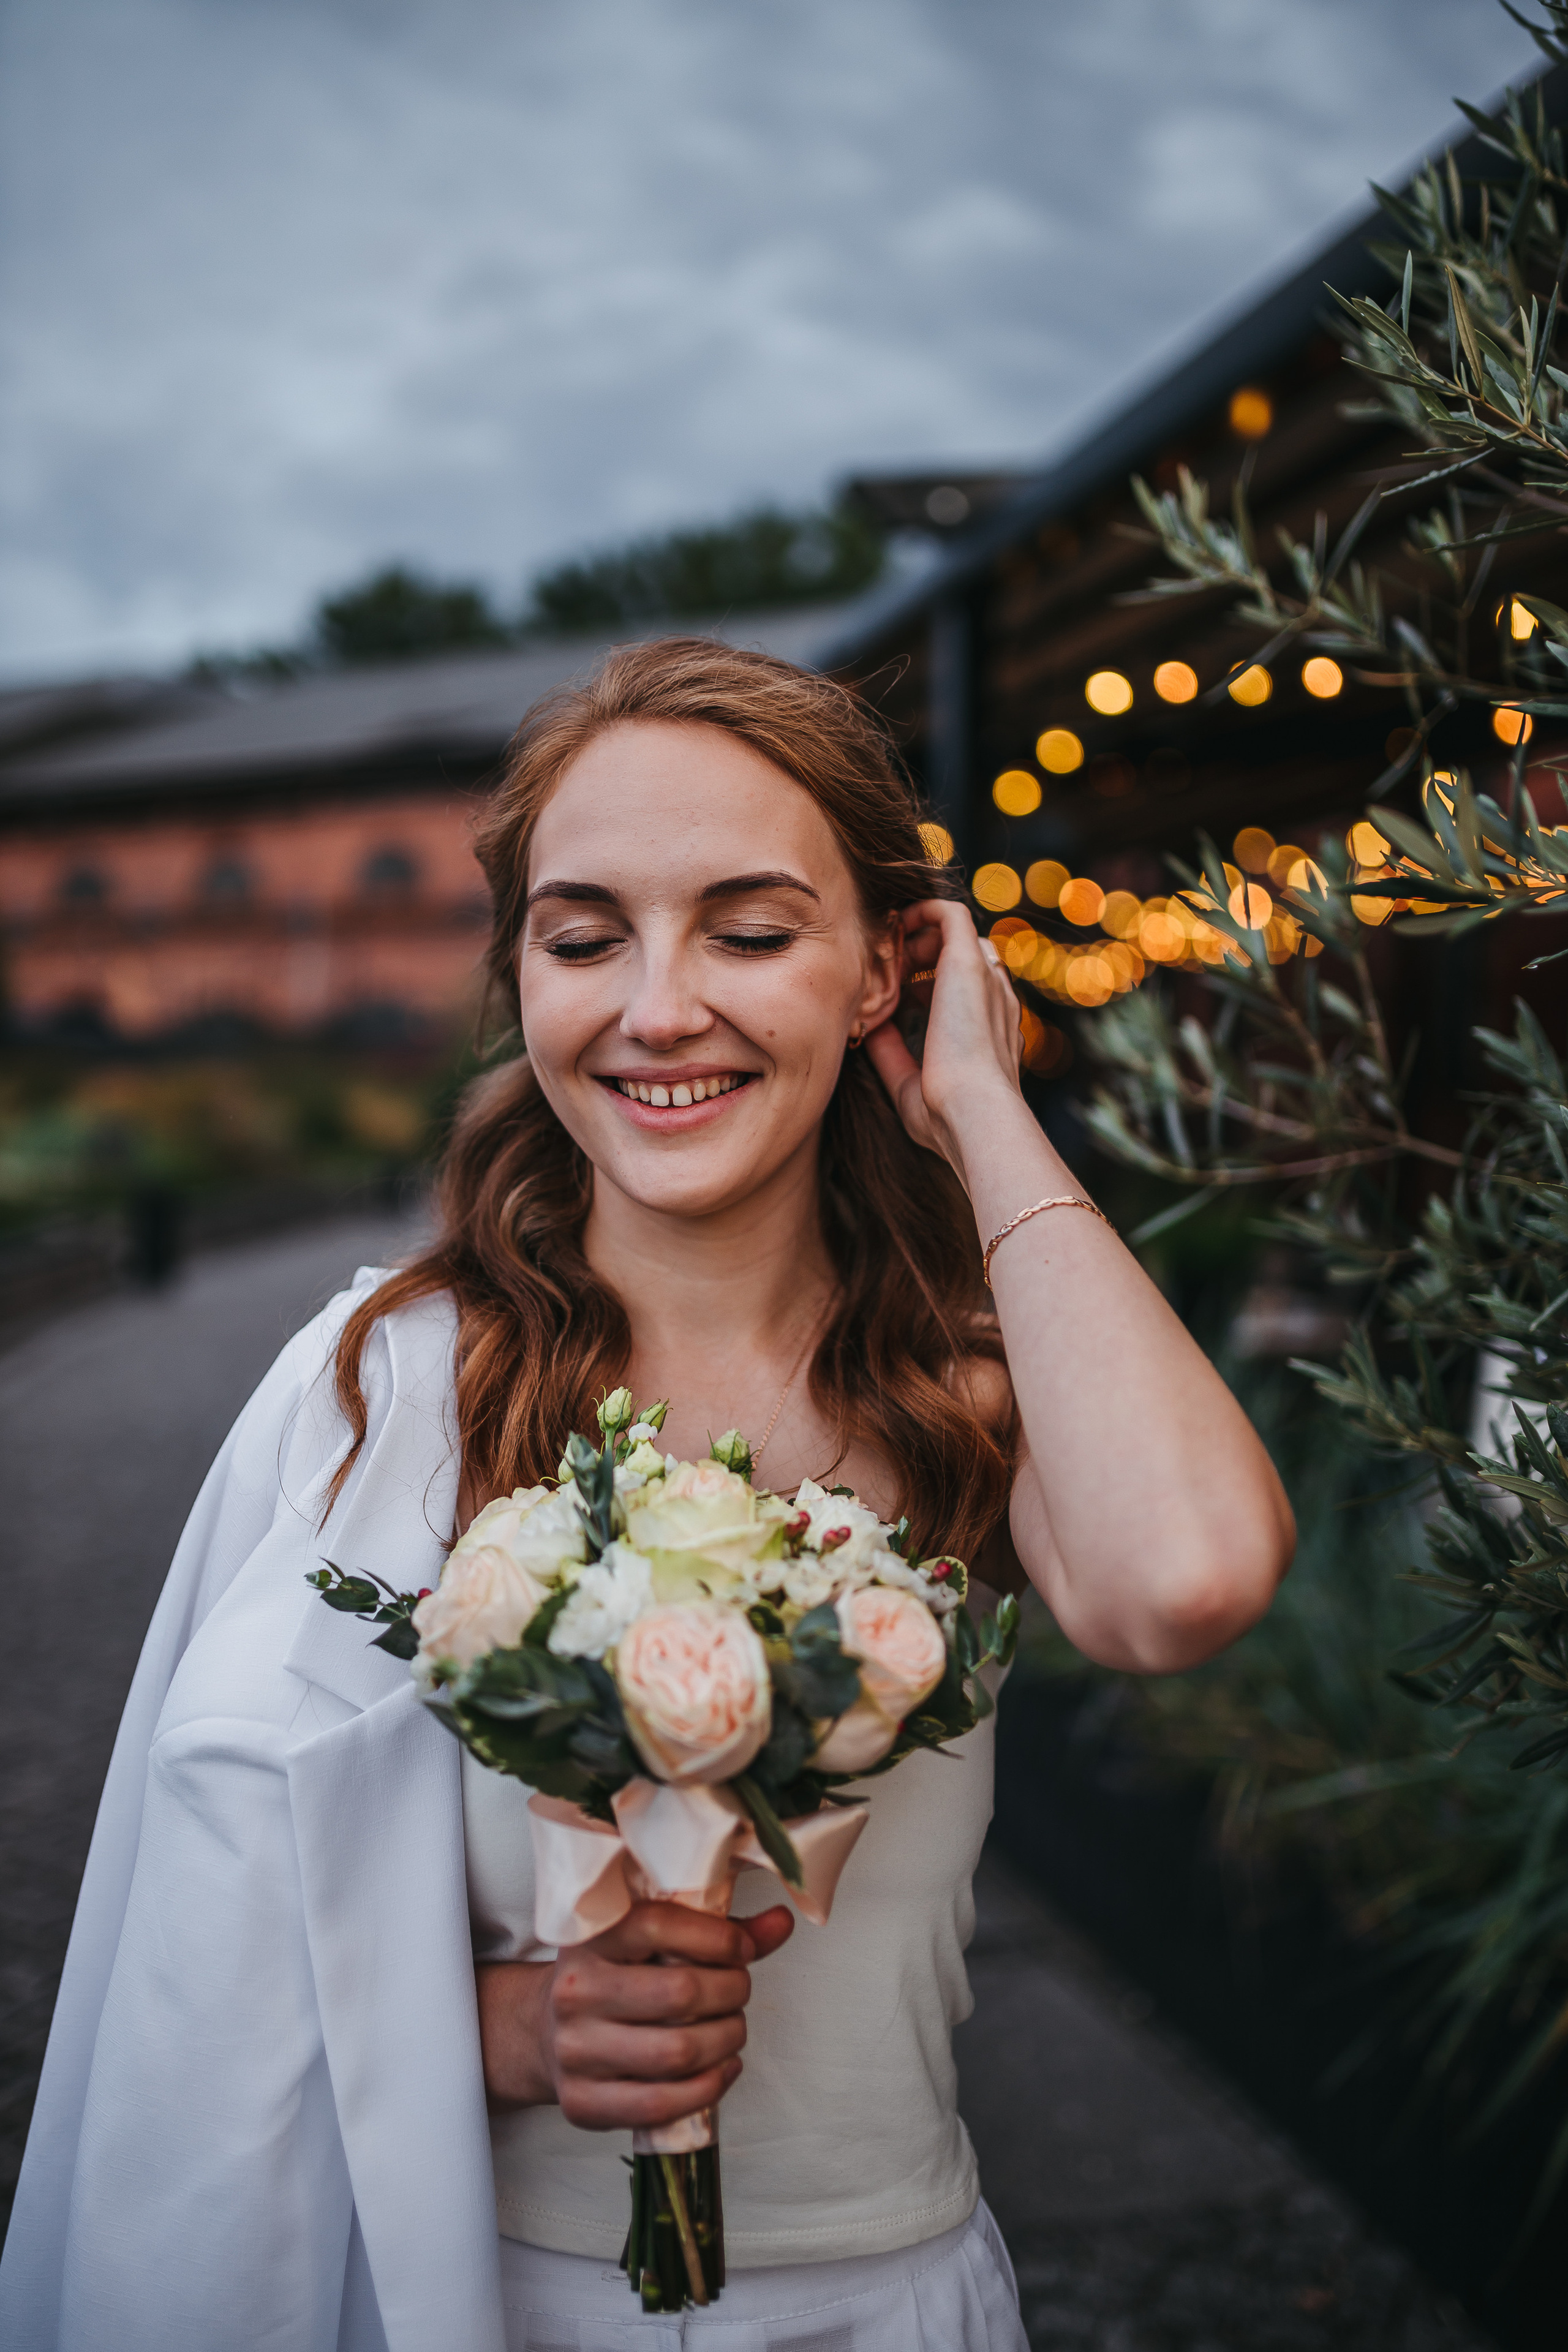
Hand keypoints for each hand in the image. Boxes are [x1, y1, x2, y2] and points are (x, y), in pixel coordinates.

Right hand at [477, 1898, 794, 2129]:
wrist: (544, 2031)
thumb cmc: (616, 1977)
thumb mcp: (652, 1942)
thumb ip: (718, 1932)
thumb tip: (782, 1922)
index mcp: (592, 1937)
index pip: (661, 1925)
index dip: (718, 1938)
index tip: (741, 1950)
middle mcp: (576, 1990)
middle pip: (680, 1993)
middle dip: (731, 1992)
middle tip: (738, 1991)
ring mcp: (574, 2050)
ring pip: (677, 2052)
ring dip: (727, 2041)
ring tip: (733, 2030)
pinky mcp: (580, 2103)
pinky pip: (661, 2104)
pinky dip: (707, 2088)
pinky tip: (722, 2069)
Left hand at [866, 899, 1023, 1178]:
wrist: (973, 1112)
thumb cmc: (946, 1117)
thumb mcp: (909, 1085)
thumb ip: (892, 1055)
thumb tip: (871, 1029)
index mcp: (988, 1029)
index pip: (964, 991)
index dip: (925, 985)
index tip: (892, 998)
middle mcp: (993, 999)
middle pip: (959, 957)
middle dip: (918, 958)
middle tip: (882, 976)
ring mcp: (985, 978)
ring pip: (954, 935)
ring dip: (916, 938)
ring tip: (883, 955)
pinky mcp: (970, 961)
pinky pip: (950, 914)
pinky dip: (921, 911)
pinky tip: (893, 926)